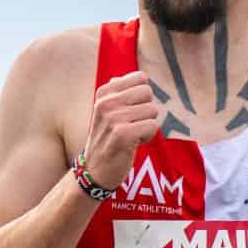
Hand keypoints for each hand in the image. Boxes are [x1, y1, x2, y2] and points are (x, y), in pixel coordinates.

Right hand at [83, 72, 160, 190]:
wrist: (94, 170)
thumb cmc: (107, 139)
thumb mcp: (108, 111)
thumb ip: (120, 92)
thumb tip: (141, 77)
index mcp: (104, 93)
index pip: (141, 78)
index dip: (142, 97)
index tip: (130, 111)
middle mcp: (107, 102)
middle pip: (148, 92)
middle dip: (146, 110)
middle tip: (132, 125)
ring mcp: (113, 118)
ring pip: (153, 110)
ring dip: (146, 126)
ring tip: (130, 135)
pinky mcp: (123, 134)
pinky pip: (152, 126)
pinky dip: (147, 137)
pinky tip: (133, 144)